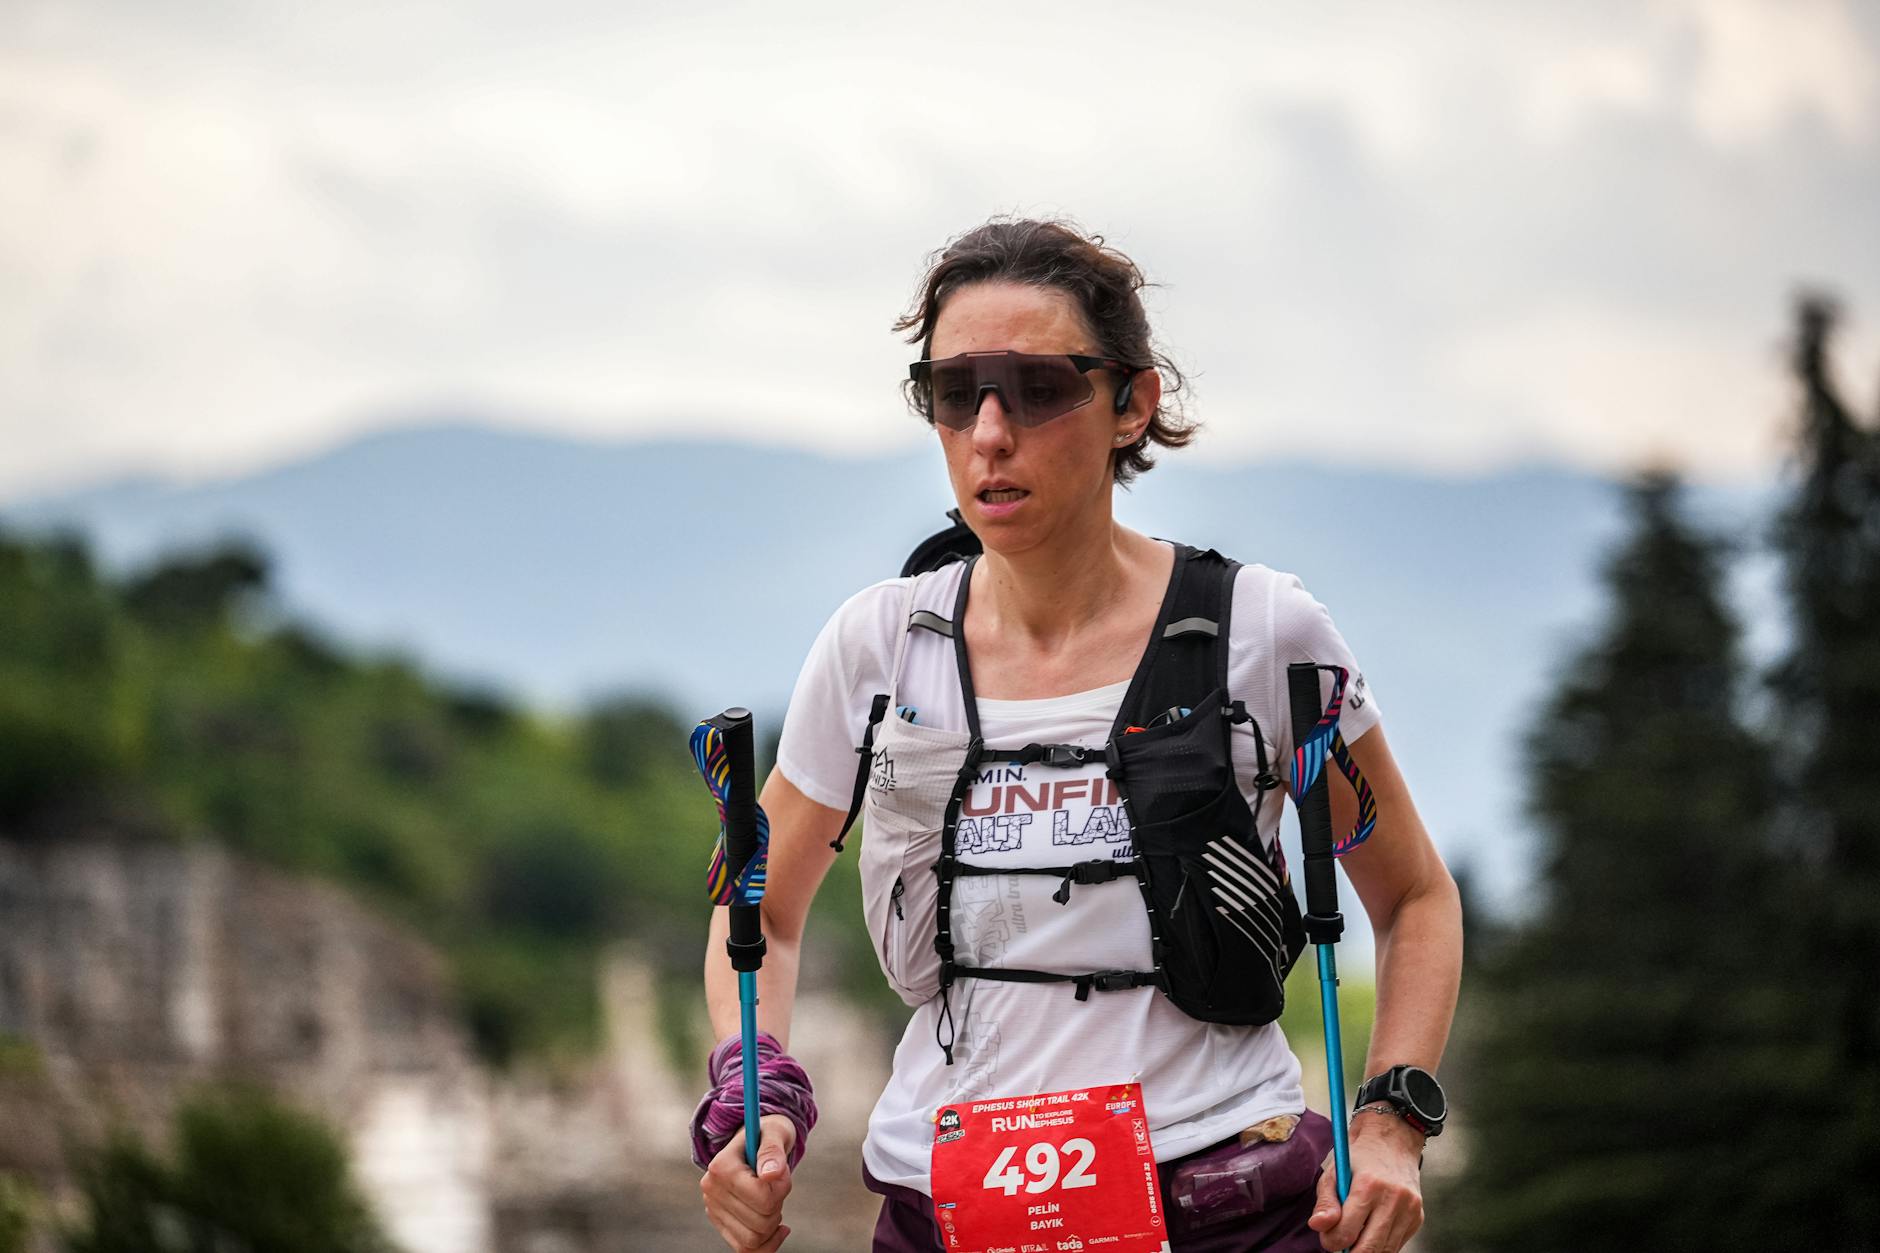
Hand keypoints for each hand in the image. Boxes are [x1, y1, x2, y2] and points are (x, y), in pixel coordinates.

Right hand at [700, 1113, 796, 1250]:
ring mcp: (714, 1209)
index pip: (761, 1197)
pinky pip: (745, 1249)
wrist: (753, 1142)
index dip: (781, 1188)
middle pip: (759, 1221)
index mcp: (721, 1166)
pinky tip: (779, 1228)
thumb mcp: (775, 1132)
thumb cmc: (767, 1135)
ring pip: (752, 1239)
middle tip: (779, 1184)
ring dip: (772, 1224)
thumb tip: (772, 1174)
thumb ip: (773, 1150)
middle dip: (778, 1206)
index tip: (781, 1172)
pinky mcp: (720, 1223)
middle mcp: (711, 1190)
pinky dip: (767, 1244)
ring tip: (773, 1200)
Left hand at [1307, 1111, 1424, 1251]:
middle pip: (1368, 1249)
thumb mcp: (1334, 1171)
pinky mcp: (1418, 1217)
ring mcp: (1409, 1209)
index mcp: (1368, 1186)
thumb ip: (1325, 1201)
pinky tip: (1372, 1229)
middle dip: (1348, 1251)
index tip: (1327, 1237)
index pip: (1346, 1233)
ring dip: (1365, 1249)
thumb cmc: (1359, 1156)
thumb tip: (1318, 1226)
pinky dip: (1381, 1243)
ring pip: (1384, 1251)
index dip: (1331, 1241)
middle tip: (1339, 1241)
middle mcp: (1393, 1199)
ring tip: (1355, 1234)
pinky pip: (1396, 1245)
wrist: (1394, 1139)